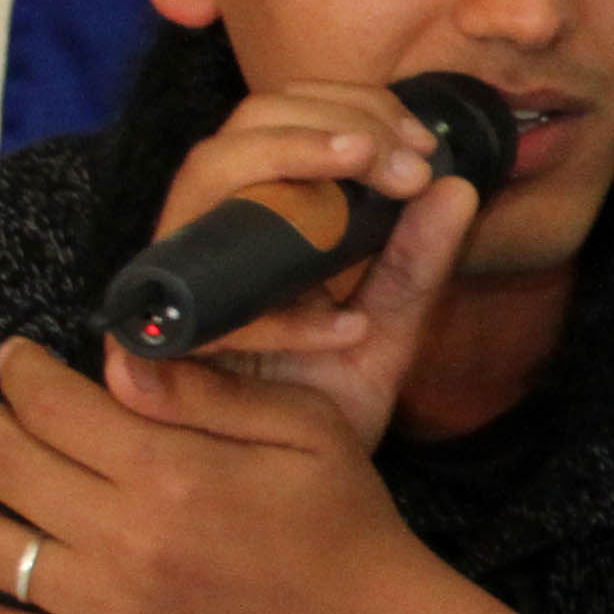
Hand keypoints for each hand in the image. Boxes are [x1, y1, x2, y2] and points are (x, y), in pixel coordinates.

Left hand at [0, 337, 534, 613]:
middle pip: (8, 466)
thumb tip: (116, 358)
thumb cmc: (348, 527)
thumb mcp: (307, 431)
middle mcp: (123, 541)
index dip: (21, 373)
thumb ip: (207, 393)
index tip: (9, 355)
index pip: (58, 406)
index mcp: (173, 473)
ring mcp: (103, 612)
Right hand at [140, 82, 482, 449]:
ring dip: (295, 169)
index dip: (344, 108)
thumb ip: (418, 264)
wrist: (293, 505)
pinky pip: (203, 313)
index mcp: (253, 227)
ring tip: (380, 188)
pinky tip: (346, 327)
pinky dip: (279, 319)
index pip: (274, 120)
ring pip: (202, 183)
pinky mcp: (154, 354)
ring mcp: (174, 292)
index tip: (420, 143)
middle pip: (233, 135)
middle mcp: (205, 245)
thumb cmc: (323, 410)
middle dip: (324, 129)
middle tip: (405, 162)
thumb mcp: (389, 328)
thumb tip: (459, 185)